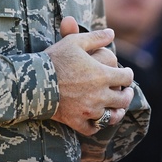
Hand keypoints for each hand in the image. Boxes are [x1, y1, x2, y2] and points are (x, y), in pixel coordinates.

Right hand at [46, 16, 134, 135]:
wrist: (33, 81)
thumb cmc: (55, 59)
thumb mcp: (75, 42)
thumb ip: (96, 37)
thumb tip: (112, 33)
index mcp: (102, 75)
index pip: (126, 77)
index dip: (128, 74)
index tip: (126, 73)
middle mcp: (99, 95)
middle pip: (123, 99)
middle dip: (128, 94)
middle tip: (127, 91)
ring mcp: (88, 110)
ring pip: (111, 116)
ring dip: (117, 111)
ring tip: (117, 108)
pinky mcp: (76, 121)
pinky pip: (93, 129)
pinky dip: (97, 125)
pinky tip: (98, 120)